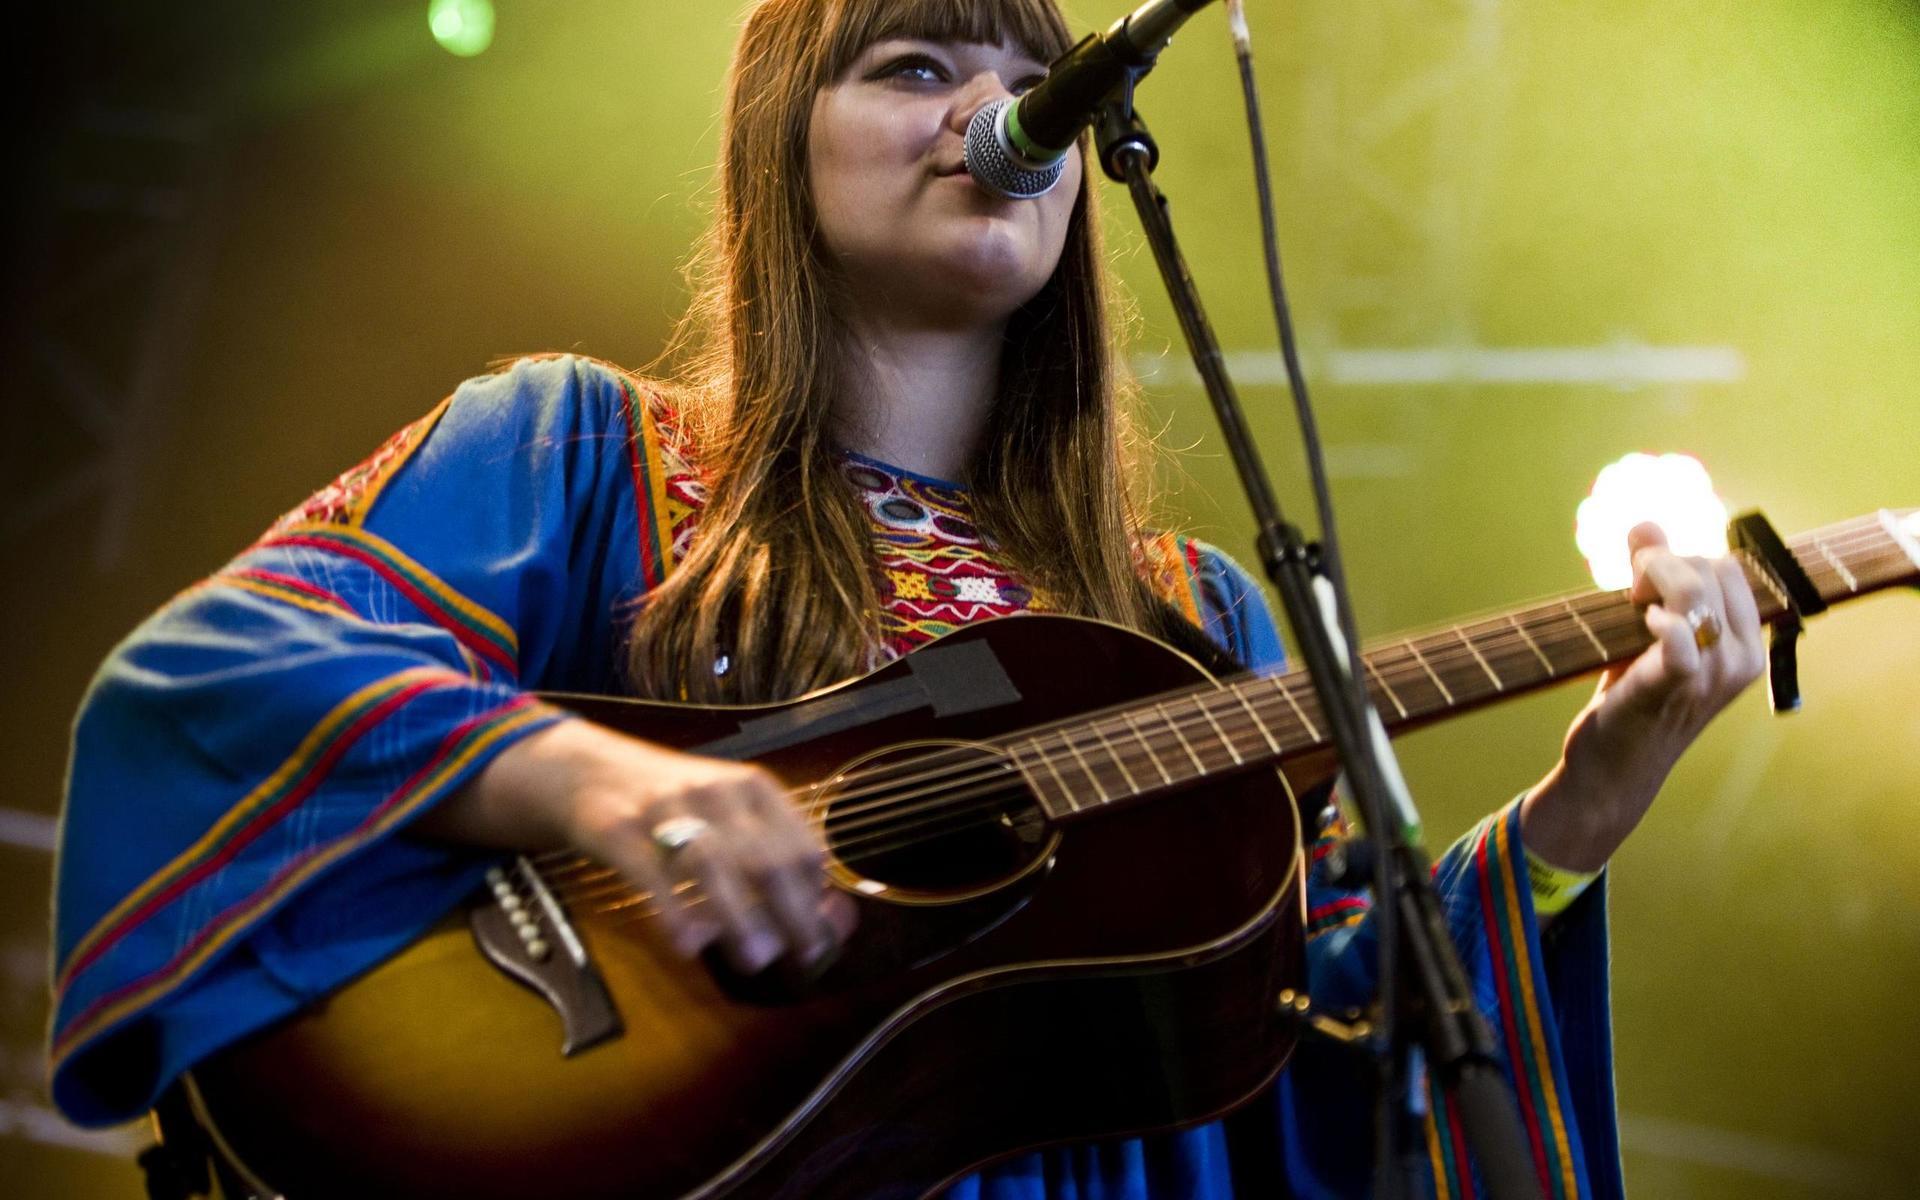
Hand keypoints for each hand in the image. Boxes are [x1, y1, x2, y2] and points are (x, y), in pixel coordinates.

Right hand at [433, 719, 857, 974]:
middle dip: (790, 913)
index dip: (816, 899)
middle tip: (802, 959)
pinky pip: (650, 873)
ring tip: (756, 960)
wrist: (587, 769)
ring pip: (713, 864)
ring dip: (740, 916)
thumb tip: (830, 917)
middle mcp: (715, 792)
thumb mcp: (729, 813)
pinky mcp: (618, 828)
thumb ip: (772, 855)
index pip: (800, 845)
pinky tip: (688, 944)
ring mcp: (664, 808)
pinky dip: (673, 911)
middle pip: (765, 857)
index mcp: (753, 789)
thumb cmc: (674, 805)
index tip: (820, 941)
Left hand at [1521, 523, 1766, 869]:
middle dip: (1662, 566)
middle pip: (1710, 567)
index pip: (1729, 565)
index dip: (1682, 561)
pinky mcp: (1675, 685)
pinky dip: (1654, 618)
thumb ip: (1652, 576)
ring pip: (1693, 587)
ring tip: (1629, 606)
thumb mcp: (1646, 632)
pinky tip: (1639, 626)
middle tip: (1630, 597)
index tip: (1644, 586)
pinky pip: (1679, 633)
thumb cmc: (1632, 697)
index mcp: (1748, 643)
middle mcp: (1742, 657)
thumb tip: (1645, 520)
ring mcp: (1714, 674)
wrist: (1611, 769)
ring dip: (1650, 579)